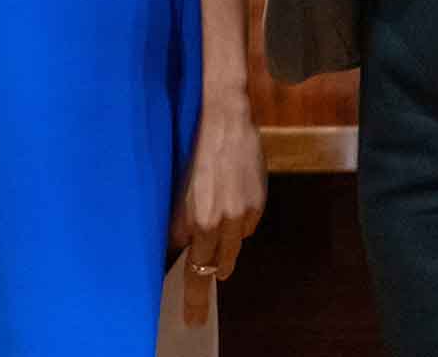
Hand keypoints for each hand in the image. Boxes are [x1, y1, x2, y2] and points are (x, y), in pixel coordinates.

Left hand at [170, 97, 265, 326]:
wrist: (225, 116)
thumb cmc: (192, 147)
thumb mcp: (177, 186)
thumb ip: (178, 221)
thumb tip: (177, 245)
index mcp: (202, 219)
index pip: (198, 270)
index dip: (196, 298)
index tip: (194, 320)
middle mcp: (227, 220)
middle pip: (221, 263)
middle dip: (213, 270)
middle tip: (207, 273)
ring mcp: (247, 211)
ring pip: (235, 243)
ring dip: (224, 242)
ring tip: (214, 228)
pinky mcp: (260, 199)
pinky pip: (247, 224)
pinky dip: (237, 222)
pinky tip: (228, 203)